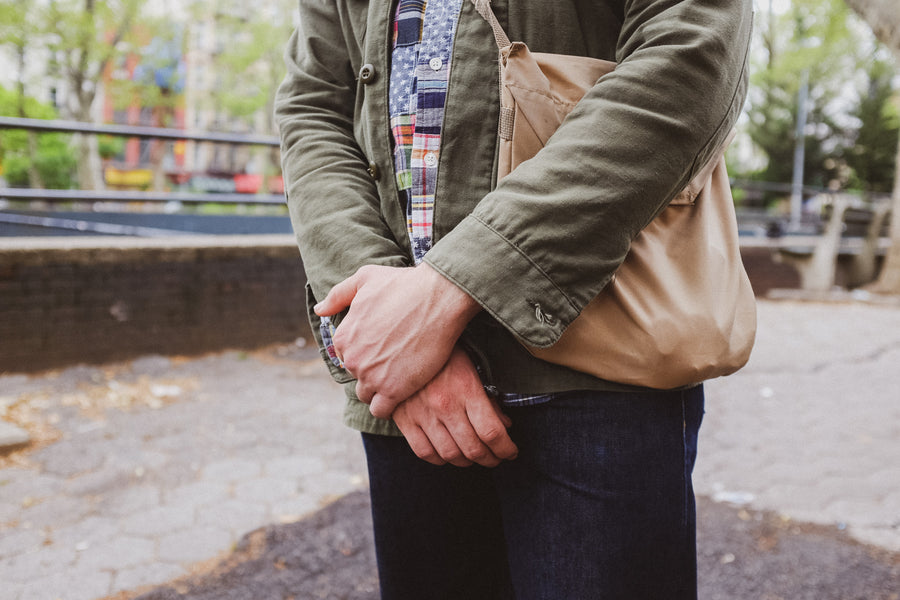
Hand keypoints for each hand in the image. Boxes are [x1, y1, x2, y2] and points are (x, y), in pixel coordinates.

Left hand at [314, 263, 480, 418]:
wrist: (438, 298)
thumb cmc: (404, 284)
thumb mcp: (365, 278)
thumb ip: (339, 295)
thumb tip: (320, 310)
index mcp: (343, 337)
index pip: (345, 356)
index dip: (364, 353)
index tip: (382, 348)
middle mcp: (352, 359)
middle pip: (357, 375)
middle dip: (373, 370)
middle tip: (395, 360)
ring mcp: (372, 376)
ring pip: (367, 395)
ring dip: (380, 389)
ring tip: (400, 377)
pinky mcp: (393, 390)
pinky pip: (381, 411)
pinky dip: (389, 406)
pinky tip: (402, 393)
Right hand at [392, 347, 517, 466]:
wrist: (405, 342)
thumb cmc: (445, 355)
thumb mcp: (473, 368)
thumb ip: (489, 400)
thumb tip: (504, 426)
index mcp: (466, 389)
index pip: (491, 432)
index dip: (506, 448)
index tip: (511, 452)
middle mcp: (445, 405)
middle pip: (474, 448)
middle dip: (491, 459)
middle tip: (496, 458)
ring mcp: (423, 414)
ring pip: (450, 454)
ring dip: (467, 462)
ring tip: (474, 458)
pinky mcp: (404, 419)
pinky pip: (424, 452)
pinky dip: (440, 460)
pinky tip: (448, 455)